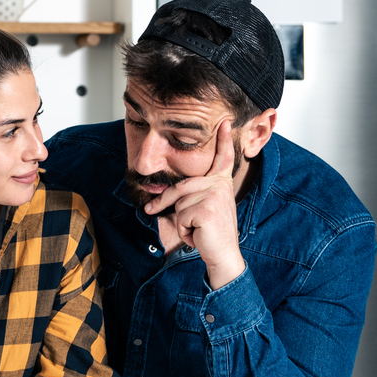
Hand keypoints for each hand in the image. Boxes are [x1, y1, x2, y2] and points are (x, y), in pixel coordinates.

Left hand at [147, 120, 244, 288]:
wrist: (223, 255)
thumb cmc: (211, 233)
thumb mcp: (203, 208)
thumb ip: (193, 194)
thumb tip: (164, 193)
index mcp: (221, 183)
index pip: (223, 159)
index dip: (224, 140)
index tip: (225, 121)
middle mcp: (220, 186)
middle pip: (180, 187)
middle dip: (162, 202)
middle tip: (150, 211)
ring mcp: (214, 195)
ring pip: (178, 203)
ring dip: (181, 221)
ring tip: (198, 229)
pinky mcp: (206, 208)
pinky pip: (180, 215)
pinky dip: (184, 230)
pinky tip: (199, 234)